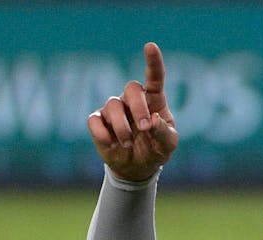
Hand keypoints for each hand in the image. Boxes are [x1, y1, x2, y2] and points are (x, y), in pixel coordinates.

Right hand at [87, 42, 178, 181]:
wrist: (138, 168)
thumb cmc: (156, 150)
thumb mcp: (168, 145)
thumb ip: (164, 132)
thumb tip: (153, 120)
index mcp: (153, 101)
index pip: (154, 77)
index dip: (153, 62)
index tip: (151, 46)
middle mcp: (131, 100)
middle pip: (131, 88)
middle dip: (139, 107)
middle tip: (145, 128)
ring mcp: (113, 110)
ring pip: (112, 105)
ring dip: (123, 127)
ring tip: (128, 144)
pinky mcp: (98, 123)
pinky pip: (94, 121)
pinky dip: (103, 134)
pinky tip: (112, 144)